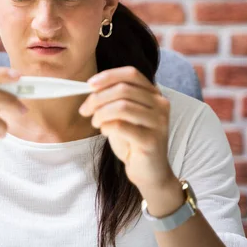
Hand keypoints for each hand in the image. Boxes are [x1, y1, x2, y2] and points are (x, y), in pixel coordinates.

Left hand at [78, 66, 174, 197]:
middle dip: (98, 98)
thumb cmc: (133, 141)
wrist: (149, 172)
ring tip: (95, 122)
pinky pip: (122, 126)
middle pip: (123, 89)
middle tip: (85, 110)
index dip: (108, 76)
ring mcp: (159, 121)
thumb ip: (113, 99)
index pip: (131, 74)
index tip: (89, 85)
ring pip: (122, 106)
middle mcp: (160, 104)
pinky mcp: (152, 140)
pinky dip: (107, 127)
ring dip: (101, 113)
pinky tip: (105, 131)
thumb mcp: (123, 115)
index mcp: (154, 93)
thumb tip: (90, 87)